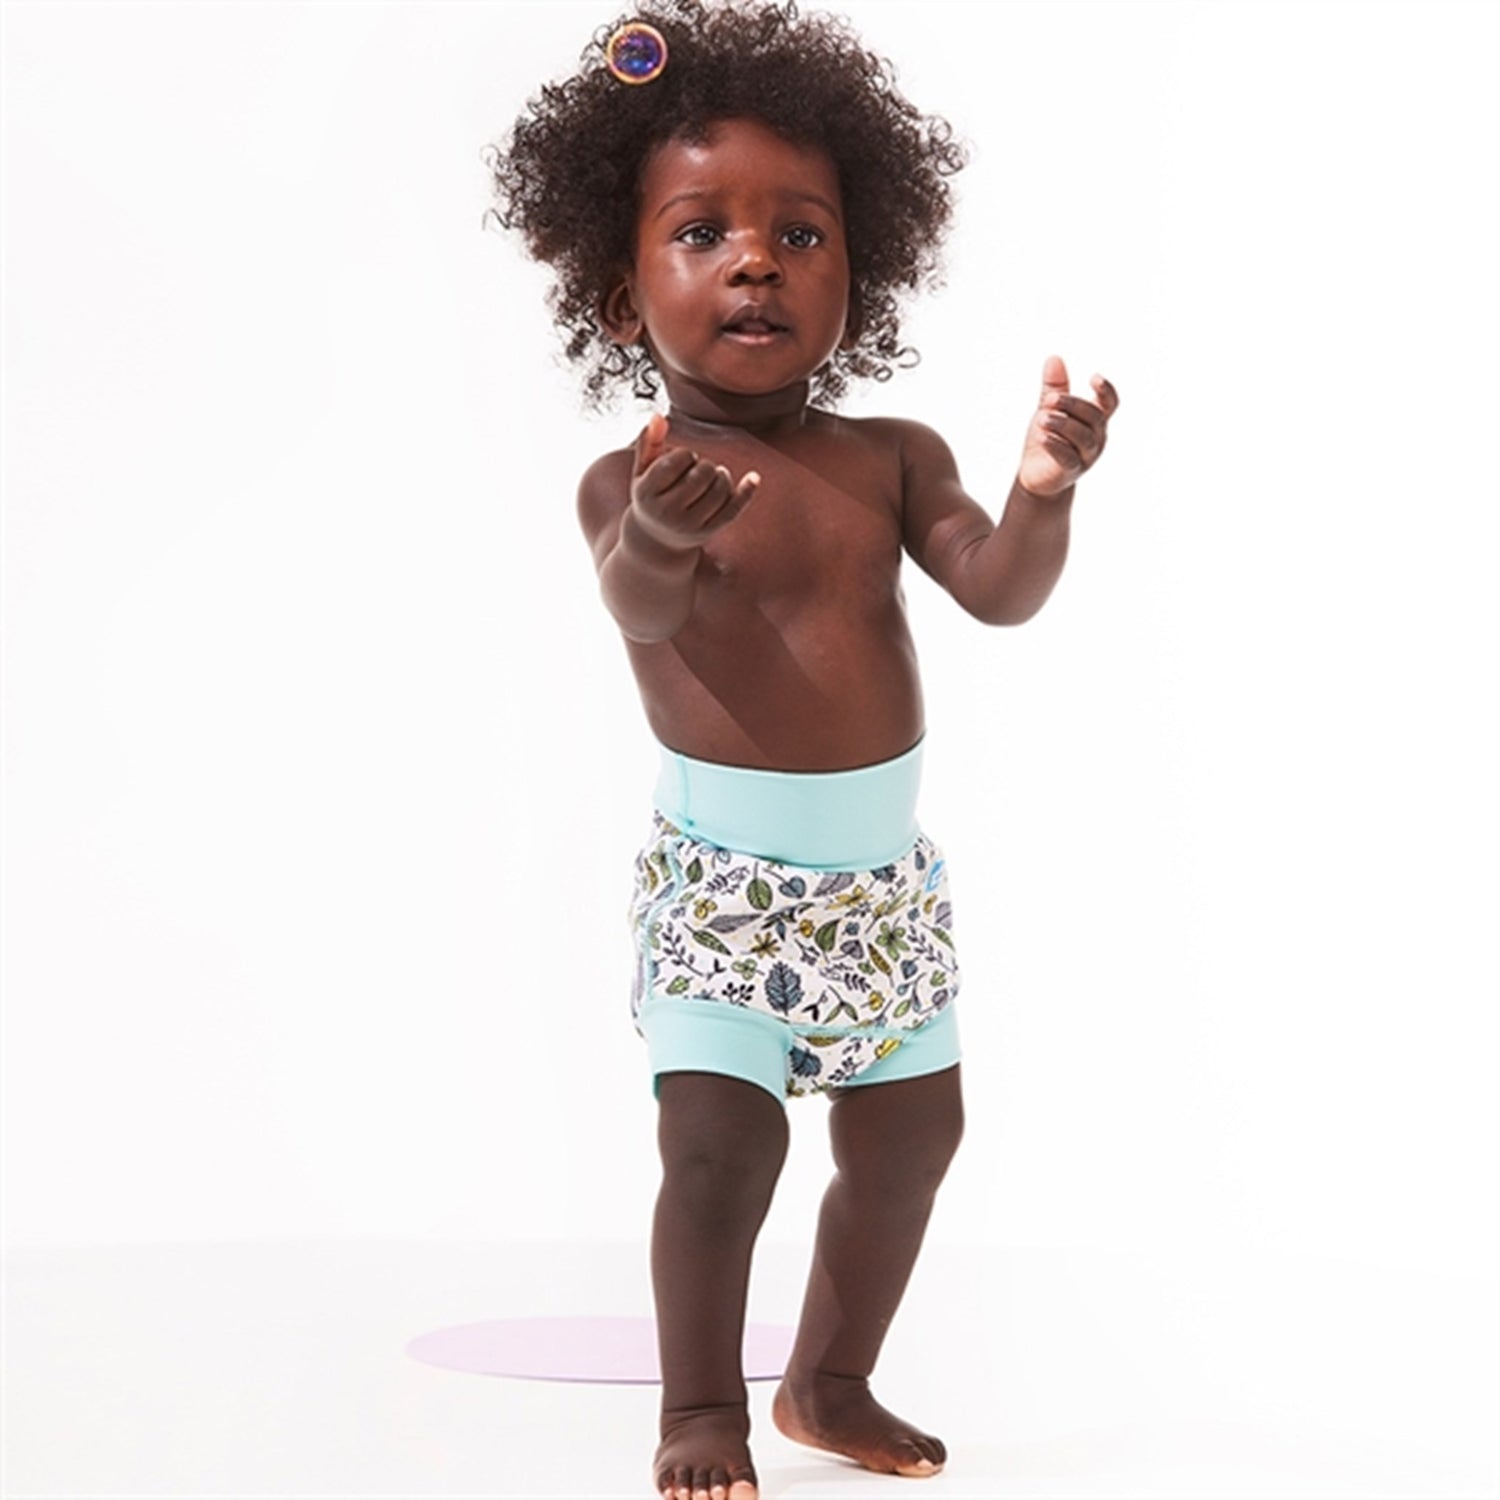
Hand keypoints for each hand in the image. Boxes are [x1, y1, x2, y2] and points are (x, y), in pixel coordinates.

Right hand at [628, 412, 759, 551]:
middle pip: (701, 475)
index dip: (686, 454)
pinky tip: (754, 477)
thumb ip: (649, 442)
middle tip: (699, 470)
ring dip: (722, 475)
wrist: (656, 541)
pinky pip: (732, 509)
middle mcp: (666, 513)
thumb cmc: (651, 497)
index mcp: (645, 494)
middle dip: (705, 465)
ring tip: (713, 476)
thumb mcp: (642, 472)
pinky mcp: (708, 532)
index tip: (683, 460)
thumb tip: (658, 416)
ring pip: (719, 490)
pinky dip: (746, 491)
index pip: (676, 461)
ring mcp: (689, 525)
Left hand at [1016, 355, 1118, 498]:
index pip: (1109, 403)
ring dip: (1062, 424)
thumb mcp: (1049, 410)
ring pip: (1082, 436)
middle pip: (1093, 416)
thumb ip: (1054, 388)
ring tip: (1042, 417)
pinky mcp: (1072, 470)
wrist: (1037, 475)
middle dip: (1072, 405)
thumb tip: (1054, 357)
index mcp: (1095, 420)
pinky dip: (1055, 445)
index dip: (1106, 391)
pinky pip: (1067, 456)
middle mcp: (1096, 437)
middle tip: (1050, 399)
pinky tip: (1042, 436)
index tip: (1094, 378)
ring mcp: (1087, 455)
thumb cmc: (1048, 439)